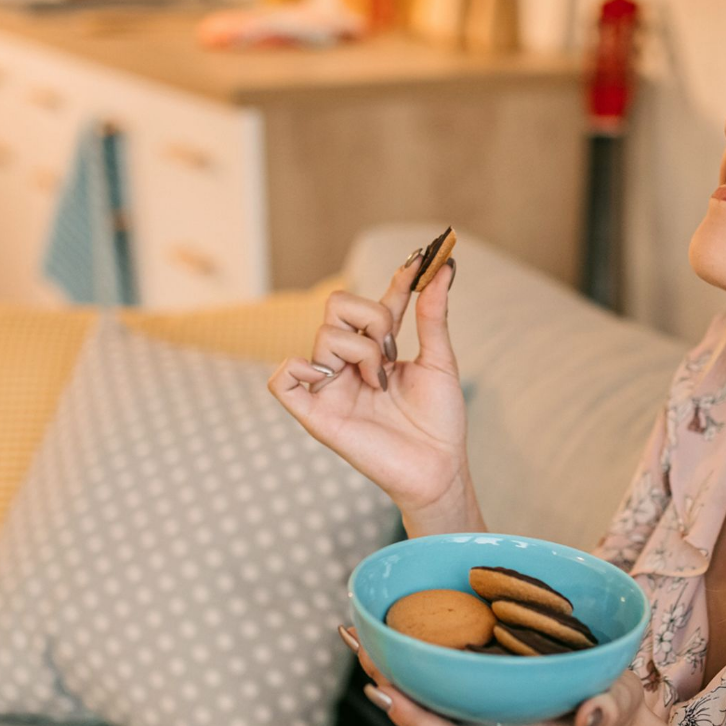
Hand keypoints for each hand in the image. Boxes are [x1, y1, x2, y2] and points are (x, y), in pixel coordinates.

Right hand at [267, 254, 472, 516]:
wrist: (439, 468)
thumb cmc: (440, 421)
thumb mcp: (441, 362)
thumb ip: (433, 315)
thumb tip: (444, 268)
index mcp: (378, 350)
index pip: (378, 303)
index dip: (398, 279)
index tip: (422, 258)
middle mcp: (349, 363)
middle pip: (337, 306)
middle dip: (373, 318)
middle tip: (394, 352)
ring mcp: (329, 386)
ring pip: (325, 335)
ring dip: (363, 352)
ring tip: (382, 382)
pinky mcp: (315, 414)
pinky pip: (281, 380)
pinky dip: (297, 368)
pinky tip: (329, 376)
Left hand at [338, 626, 650, 725]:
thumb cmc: (616, 723)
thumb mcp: (617, 712)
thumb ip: (604, 712)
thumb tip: (592, 714)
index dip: (416, 720)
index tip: (386, 690)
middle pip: (426, 719)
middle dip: (388, 682)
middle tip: (357, 639)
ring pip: (430, 705)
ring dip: (394, 672)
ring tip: (362, 632)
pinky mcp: (484, 712)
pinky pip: (442, 695)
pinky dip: (418, 668)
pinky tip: (399, 635)